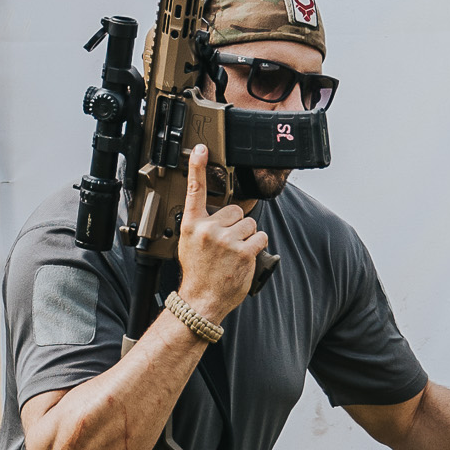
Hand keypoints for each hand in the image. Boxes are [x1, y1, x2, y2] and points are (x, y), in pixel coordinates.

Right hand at [174, 144, 266, 322]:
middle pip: (235, 210)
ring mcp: (227, 241)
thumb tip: (219, 214)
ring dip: (247, 236)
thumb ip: (202, 225)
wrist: (201, 300)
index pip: (195, 190)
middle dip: (236, 224)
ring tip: (234, 253)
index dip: (198, 167)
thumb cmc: (198, 273)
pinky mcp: (244, 252)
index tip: (201, 149)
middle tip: (227, 244)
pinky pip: (260, 236)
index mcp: (192, 225)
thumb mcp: (189, 244)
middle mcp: (209, 229)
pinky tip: (245, 256)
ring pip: (249, 223)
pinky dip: (257, 245)